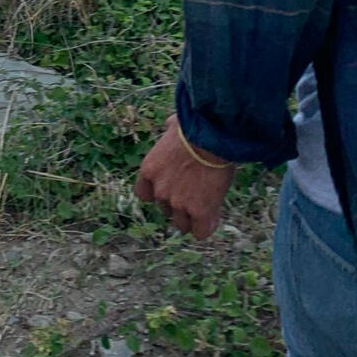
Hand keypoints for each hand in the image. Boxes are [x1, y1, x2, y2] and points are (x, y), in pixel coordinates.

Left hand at [135, 115, 236, 241]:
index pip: (143, 195)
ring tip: (207, 206)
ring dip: (192, 218)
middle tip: (194, 194)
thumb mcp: (173, 127)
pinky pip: (200, 232)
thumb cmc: (195, 126)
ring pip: (182, 224)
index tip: (171, 189)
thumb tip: (170, 125)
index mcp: (149, 170)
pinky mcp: (199, 212)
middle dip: (178, 204)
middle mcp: (160, 190)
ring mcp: (178, 203)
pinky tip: (213, 216)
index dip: (158, 193)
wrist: (211, 137)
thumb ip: (168, 133)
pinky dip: (206, 227)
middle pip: (165, 210)